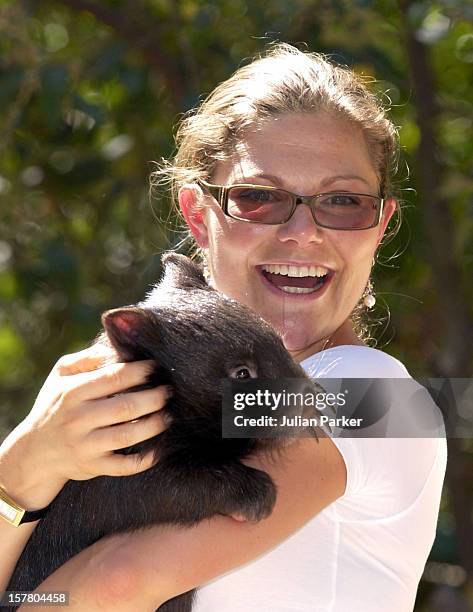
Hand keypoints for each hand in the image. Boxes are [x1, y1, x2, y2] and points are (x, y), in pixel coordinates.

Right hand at [0, 345, 169, 509]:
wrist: (34, 451)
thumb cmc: (55, 404)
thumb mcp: (61, 375)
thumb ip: (87, 358)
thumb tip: (116, 347)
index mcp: (72, 392)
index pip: (113, 377)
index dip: (140, 371)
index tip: (157, 366)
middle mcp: (78, 419)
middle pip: (125, 407)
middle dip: (154, 398)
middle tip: (169, 392)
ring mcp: (86, 445)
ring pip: (128, 435)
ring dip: (154, 425)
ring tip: (169, 415)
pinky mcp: (93, 466)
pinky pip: (124, 466)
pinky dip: (146, 459)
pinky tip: (160, 448)